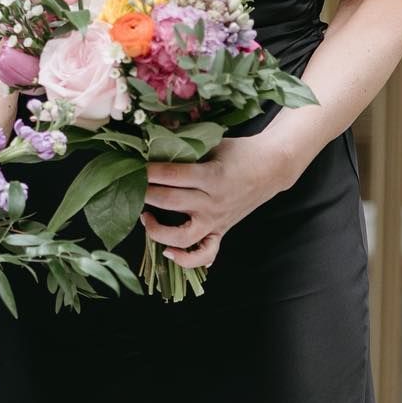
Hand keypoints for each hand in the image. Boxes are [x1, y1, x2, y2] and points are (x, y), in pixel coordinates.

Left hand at [141, 133, 296, 272]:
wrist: (272, 167)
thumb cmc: (240, 152)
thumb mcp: (213, 143)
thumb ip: (185, 148)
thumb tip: (152, 143)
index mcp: (211, 176)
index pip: (172, 175)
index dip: (148, 171)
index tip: (131, 166)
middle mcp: (212, 202)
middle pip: (170, 201)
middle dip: (144, 193)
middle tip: (129, 185)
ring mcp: (217, 221)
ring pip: (182, 237)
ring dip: (157, 230)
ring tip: (144, 216)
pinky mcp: (221, 232)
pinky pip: (204, 254)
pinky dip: (186, 259)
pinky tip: (168, 252)